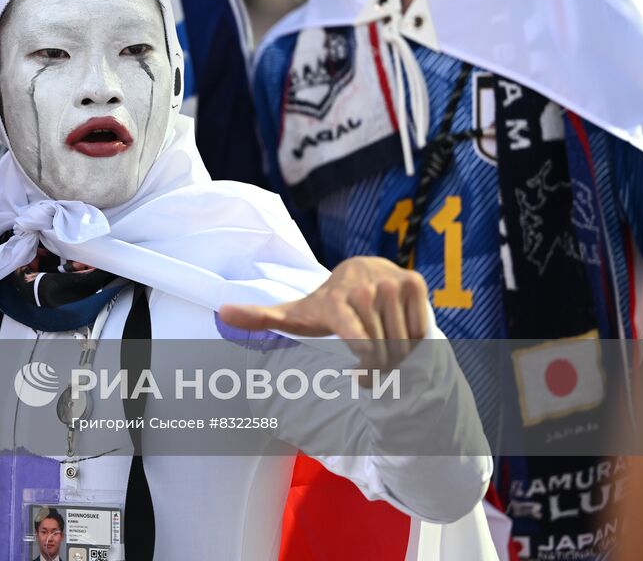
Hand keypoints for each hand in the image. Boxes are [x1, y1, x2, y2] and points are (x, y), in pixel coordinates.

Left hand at [218, 256, 430, 368]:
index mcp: (334, 302)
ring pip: (404, 339)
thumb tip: (222, 313)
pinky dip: (416, 338)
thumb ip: (260, 317)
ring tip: (386, 350)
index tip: (363, 371)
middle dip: (381, 363)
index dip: (364, 359)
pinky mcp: (413, 281)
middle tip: (374, 364)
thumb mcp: (295, 315)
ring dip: (400, 354)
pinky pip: (421, 326)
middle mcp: (362, 288)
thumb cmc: (325, 305)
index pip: (356, 340)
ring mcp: (389, 283)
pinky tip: (400, 331)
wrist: (360, 272)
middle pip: (382, 347)